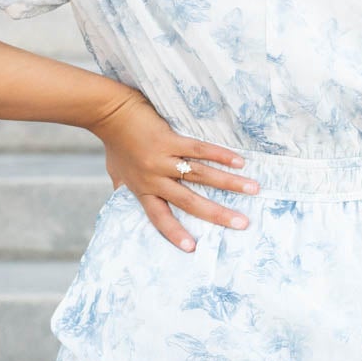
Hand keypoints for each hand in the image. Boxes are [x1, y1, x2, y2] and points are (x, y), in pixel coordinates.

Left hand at [91, 88, 259, 251]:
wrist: (108, 112)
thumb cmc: (114, 142)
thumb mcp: (116, 172)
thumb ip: (124, 187)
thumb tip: (120, 201)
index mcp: (143, 190)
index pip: (160, 217)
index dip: (175, 233)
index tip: (193, 248)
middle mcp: (154, 178)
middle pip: (189, 201)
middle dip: (218, 214)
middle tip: (242, 224)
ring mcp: (163, 159)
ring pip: (201, 175)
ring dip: (229, 183)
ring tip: (253, 189)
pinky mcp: (170, 139)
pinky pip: (199, 149)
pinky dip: (220, 155)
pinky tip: (239, 162)